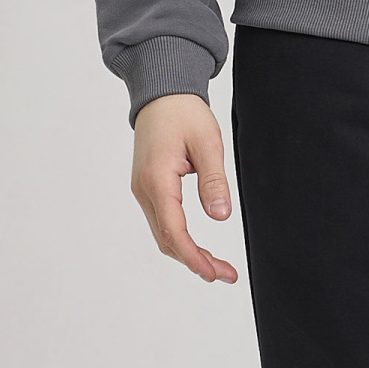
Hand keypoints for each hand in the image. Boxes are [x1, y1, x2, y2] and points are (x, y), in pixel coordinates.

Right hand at [130, 94, 238, 283]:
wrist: (161, 93)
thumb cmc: (183, 112)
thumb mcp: (208, 142)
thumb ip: (214, 180)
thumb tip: (221, 216)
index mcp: (157, 179)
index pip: (173, 231)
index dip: (193, 257)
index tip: (214, 273)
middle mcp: (144, 189)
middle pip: (166, 240)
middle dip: (195, 262)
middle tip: (225, 274)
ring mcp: (143, 189)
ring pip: (162, 234)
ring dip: (188, 253)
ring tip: (217, 266)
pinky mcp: (148, 187)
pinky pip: (161, 221)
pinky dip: (179, 239)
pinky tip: (198, 246)